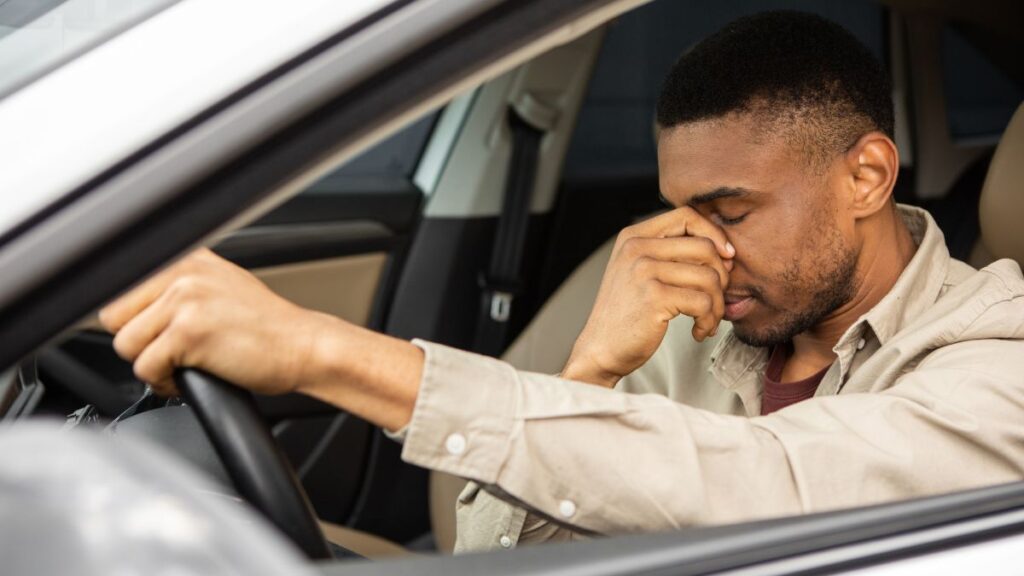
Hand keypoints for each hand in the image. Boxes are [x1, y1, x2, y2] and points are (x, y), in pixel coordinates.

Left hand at [98, 248, 337, 395]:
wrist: (303, 346)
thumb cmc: (268, 327)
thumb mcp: (221, 286)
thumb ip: (180, 287)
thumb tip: (136, 305)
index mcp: (187, 259)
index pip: (120, 290)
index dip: (135, 322)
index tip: (154, 335)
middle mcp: (183, 272)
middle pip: (114, 317)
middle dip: (139, 342)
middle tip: (172, 353)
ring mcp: (185, 301)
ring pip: (126, 345)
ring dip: (151, 364)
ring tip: (182, 366)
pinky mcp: (188, 333)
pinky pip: (146, 368)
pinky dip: (164, 383)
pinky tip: (190, 377)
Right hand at [563, 208, 733, 387]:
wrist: (600, 350)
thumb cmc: (627, 314)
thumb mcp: (639, 272)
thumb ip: (670, 254)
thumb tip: (725, 251)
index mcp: (633, 236)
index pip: (687, 216)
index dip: (714, 234)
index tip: (724, 258)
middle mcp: (636, 248)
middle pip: (705, 247)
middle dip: (721, 277)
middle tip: (714, 301)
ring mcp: (644, 270)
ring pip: (710, 277)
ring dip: (717, 305)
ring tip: (707, 320)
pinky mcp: (654, 296)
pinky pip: (703, 302)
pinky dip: (708, 320)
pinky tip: (698, 331)